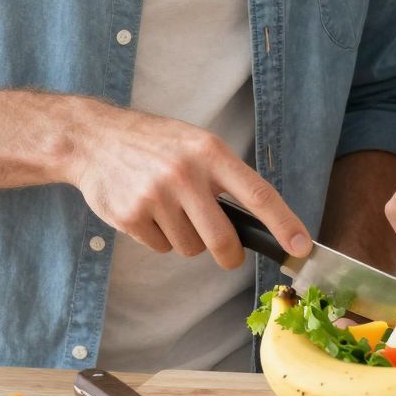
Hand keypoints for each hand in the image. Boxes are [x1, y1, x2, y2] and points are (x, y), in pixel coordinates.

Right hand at [66, 102, 309, 268]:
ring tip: (169, 208)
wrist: (94, 139)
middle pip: (222, 239)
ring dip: (186, 238)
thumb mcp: (196, 144)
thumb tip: (259, 222)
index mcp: (210, 153)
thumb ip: (225, 176)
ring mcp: (155, 196)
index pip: (257, 194)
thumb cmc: (155, 143)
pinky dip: (160, 238)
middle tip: (229, 256)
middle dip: (230, 255)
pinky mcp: (130, 216)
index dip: (284, 224)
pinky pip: (161, 248)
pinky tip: (147, 211)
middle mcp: (185, 174)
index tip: (301, 247)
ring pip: (190, 247)